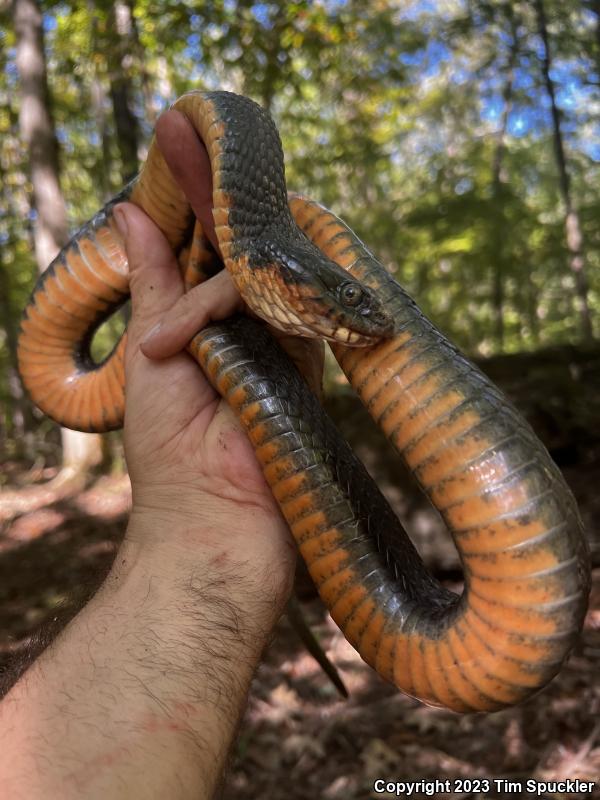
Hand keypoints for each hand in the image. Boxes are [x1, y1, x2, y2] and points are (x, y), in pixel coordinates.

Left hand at [116, 108, 323, 600]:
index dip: (196, 205)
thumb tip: (129, 211)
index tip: (178, 144)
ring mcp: (283, 341)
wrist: (215, 524)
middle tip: (187, 153)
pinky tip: (190, 329)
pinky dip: (227, 309)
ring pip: (260, 273)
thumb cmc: (169, 449)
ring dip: (213, 274)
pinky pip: (274, 308)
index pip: (209, 249)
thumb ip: (154, 283)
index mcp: (209, 325)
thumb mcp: (150, 353)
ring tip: (173, 310)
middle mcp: (251, 326)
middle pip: (241, 250)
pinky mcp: (308, 361)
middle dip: (215, 212)